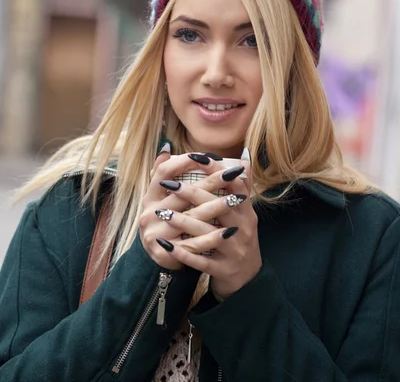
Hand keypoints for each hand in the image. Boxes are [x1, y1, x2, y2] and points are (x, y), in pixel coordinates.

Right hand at [139, 148, 225, 269]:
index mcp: (150, 196)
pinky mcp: (167, 253)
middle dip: (210, 182)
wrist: (158, 257)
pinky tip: (228, 231)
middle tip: (231, 173)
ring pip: (190, 218)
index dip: (183, 161)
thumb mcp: (162, 197)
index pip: (163, 171)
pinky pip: (193, 244)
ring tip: (236, 200)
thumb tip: (167, 144)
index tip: (207, 156)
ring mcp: (157, 233)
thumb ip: (165, 172)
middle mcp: (150, 213)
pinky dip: (211, 238)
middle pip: (182, 193)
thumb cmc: (165, 220)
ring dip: (215, 207)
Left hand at [156, 153, 261, 298]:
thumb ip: (242, 185)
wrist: (247, 279)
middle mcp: (243, 229)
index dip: (217, 169)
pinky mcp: (223, 269)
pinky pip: (201, 261)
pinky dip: (182, 253)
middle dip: (192, 193)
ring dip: (182, 222)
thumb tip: (243, 154)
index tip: (197, 156)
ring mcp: (233, 250)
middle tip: (168, 184)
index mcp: (247, 212)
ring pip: (207, 234)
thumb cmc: (240, 238)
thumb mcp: (245, 213)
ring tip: (162, 212)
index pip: (235, 185)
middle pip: (219, 206)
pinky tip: (166, 245)